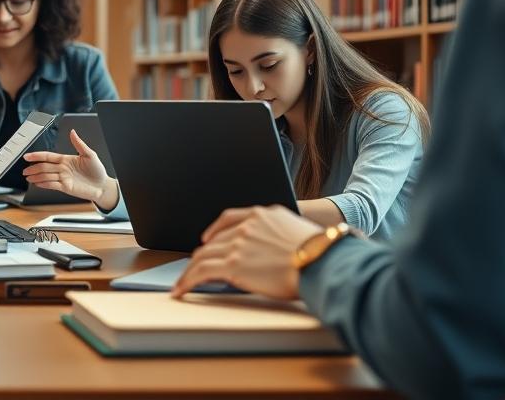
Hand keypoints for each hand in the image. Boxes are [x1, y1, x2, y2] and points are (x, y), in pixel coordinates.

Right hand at [21, 131, 117, 208]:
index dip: (37, 156)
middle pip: (44, 167)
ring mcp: (63, 178)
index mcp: (66, 159)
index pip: (48, 156)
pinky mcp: (65, 187)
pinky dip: (44, 184)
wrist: (102, 186)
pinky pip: (52, 185)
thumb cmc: (97, 170)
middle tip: (25, 170)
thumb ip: (79, 144)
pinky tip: (37, 183)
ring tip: (28, 177)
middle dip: (34, 168)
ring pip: (46, 176)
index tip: (28, 156)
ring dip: (37, 177)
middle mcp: (63, 169)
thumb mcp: (90, 154)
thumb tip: (73, 132)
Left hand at [170, 205, 323, 299]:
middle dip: (202, 255)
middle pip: (214, 241)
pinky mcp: (232, 265)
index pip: (229, 218)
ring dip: (189, 271)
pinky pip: (201, 272)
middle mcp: (247, 226)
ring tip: (182, 283)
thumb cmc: (320, 254)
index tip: (206, 238)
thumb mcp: (296, 232)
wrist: (323, 261)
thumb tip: (271, 252)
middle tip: (193, 268)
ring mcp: (238, 244)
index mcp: (263, 214)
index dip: (214, 230)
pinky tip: (182, 290)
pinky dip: (187, 281)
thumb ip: (277, 235)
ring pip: (203, 256)